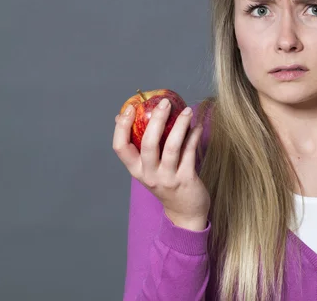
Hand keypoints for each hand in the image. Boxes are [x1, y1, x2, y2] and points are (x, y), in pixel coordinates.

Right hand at [113, 99, 209, 230]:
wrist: (185, 212)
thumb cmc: (166, 183)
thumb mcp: (147, 168)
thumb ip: (138, 146)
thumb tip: (121, 117)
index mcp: (136, 170)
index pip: (120, 148)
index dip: (121, 127)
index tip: (129, 108)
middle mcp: (149, 175)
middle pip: (148, 144)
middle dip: (156, 120)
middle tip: (164, 103)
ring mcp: (168, 178)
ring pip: (172, 147)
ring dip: (180, 125)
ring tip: (186, 111)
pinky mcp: (186, 179)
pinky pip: (189, 152)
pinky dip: (193, 137)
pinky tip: (197, 126)